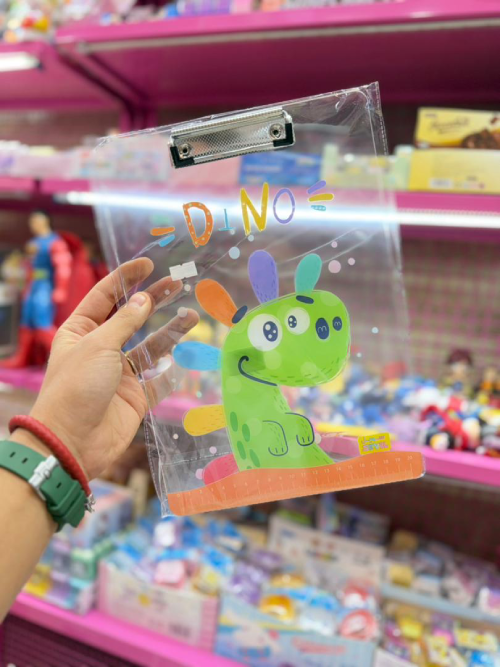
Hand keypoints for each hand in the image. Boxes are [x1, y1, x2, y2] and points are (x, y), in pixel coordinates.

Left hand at [27, 258, 197, 478]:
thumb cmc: (76, 387)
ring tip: (191, 315)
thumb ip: (125, 321)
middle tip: (178, 283)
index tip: (149, 264)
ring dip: (169, 332)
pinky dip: (171, 369)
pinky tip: (184, 357)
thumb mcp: (99, 345)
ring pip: (150, 346)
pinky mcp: (135, 396)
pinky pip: (158, 378)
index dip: (126, 278)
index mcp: (81, 331)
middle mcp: (101, 348)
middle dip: (154, 300)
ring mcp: (119, 373)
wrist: (73, 442)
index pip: (105, 296)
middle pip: (131, 317)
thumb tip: (145, 299)